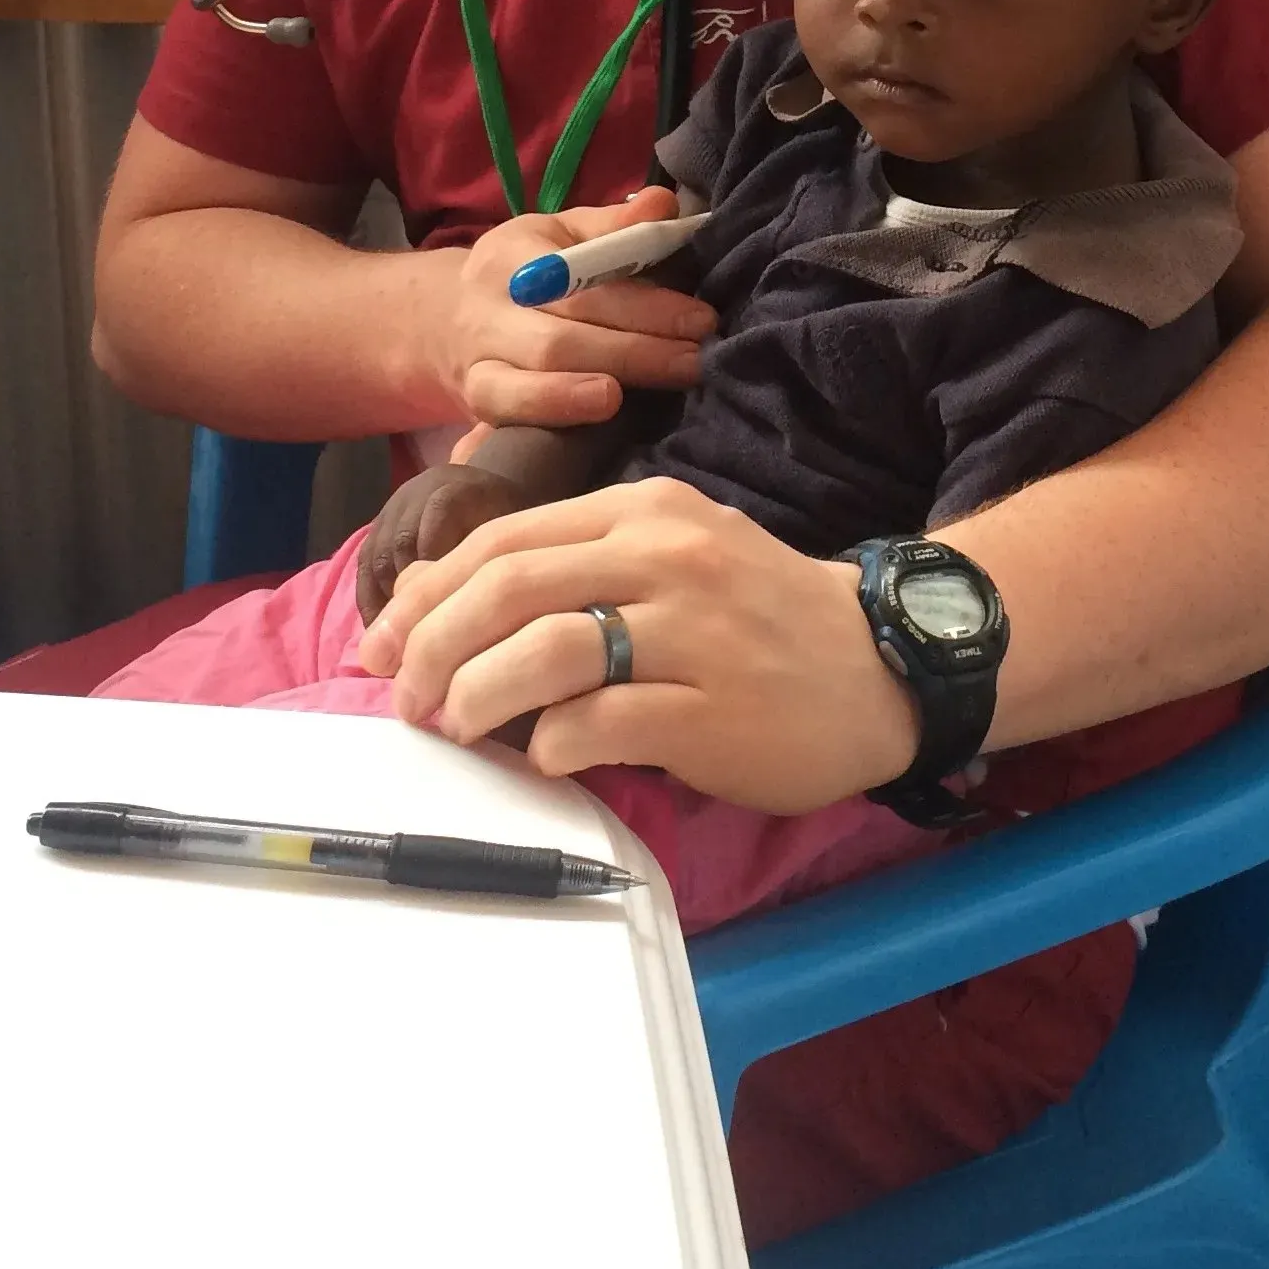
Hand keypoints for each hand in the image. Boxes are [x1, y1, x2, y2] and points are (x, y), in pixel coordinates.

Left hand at [357, 479, 920, 814]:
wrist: (886, 665)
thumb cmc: (761, 618)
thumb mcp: (675, 557)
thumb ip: (577, 567)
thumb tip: (446, 604)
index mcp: (648, 510)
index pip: (505, 540)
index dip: (425, 595)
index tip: (383, 644)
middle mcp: (668, 557)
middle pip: (508, 587)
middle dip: (430, 646)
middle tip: (405, 696)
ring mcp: (693, 632)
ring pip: (543, 650)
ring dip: (476, 695)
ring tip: (459, 727)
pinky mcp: (713, 710)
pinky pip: (599, 724)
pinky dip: (550, 745)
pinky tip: (544, 757)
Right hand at [428, 187, 714, 429]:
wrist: (443, 320)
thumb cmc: (525, 274)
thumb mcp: (560, 236)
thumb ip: (613, 225)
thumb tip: (666, 205)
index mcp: (514, 254)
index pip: (583, 280)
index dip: (644, 302)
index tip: (700, 319)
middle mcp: (490, 306)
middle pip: (564, 333)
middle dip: (637, 349)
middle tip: (696, 360)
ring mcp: (478, 357)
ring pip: (538, 371)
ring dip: (603, 384)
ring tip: (659, 386)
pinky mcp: (477, 400)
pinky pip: (509, 411)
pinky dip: (553, 413)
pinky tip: (600, 415)